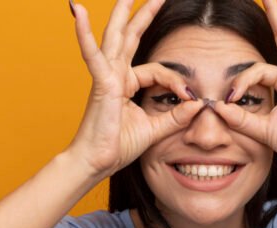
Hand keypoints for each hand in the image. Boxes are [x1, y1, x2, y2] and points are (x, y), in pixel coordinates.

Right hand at [66, 0, 202, 176]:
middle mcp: (115, 75)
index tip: (190, 97)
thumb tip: (198, 104)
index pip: (157, 71)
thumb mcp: (155, 130)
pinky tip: (78, 12)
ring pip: (115, 37)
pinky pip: (93, 54)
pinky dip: (84, 33)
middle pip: (130, 38)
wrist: (96, 162)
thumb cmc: (117, 147)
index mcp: (126, 84)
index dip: (176, 82)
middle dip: (143, 15)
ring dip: (121, 13)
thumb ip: (175, 117)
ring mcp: (106, 77)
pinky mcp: (101, 83)